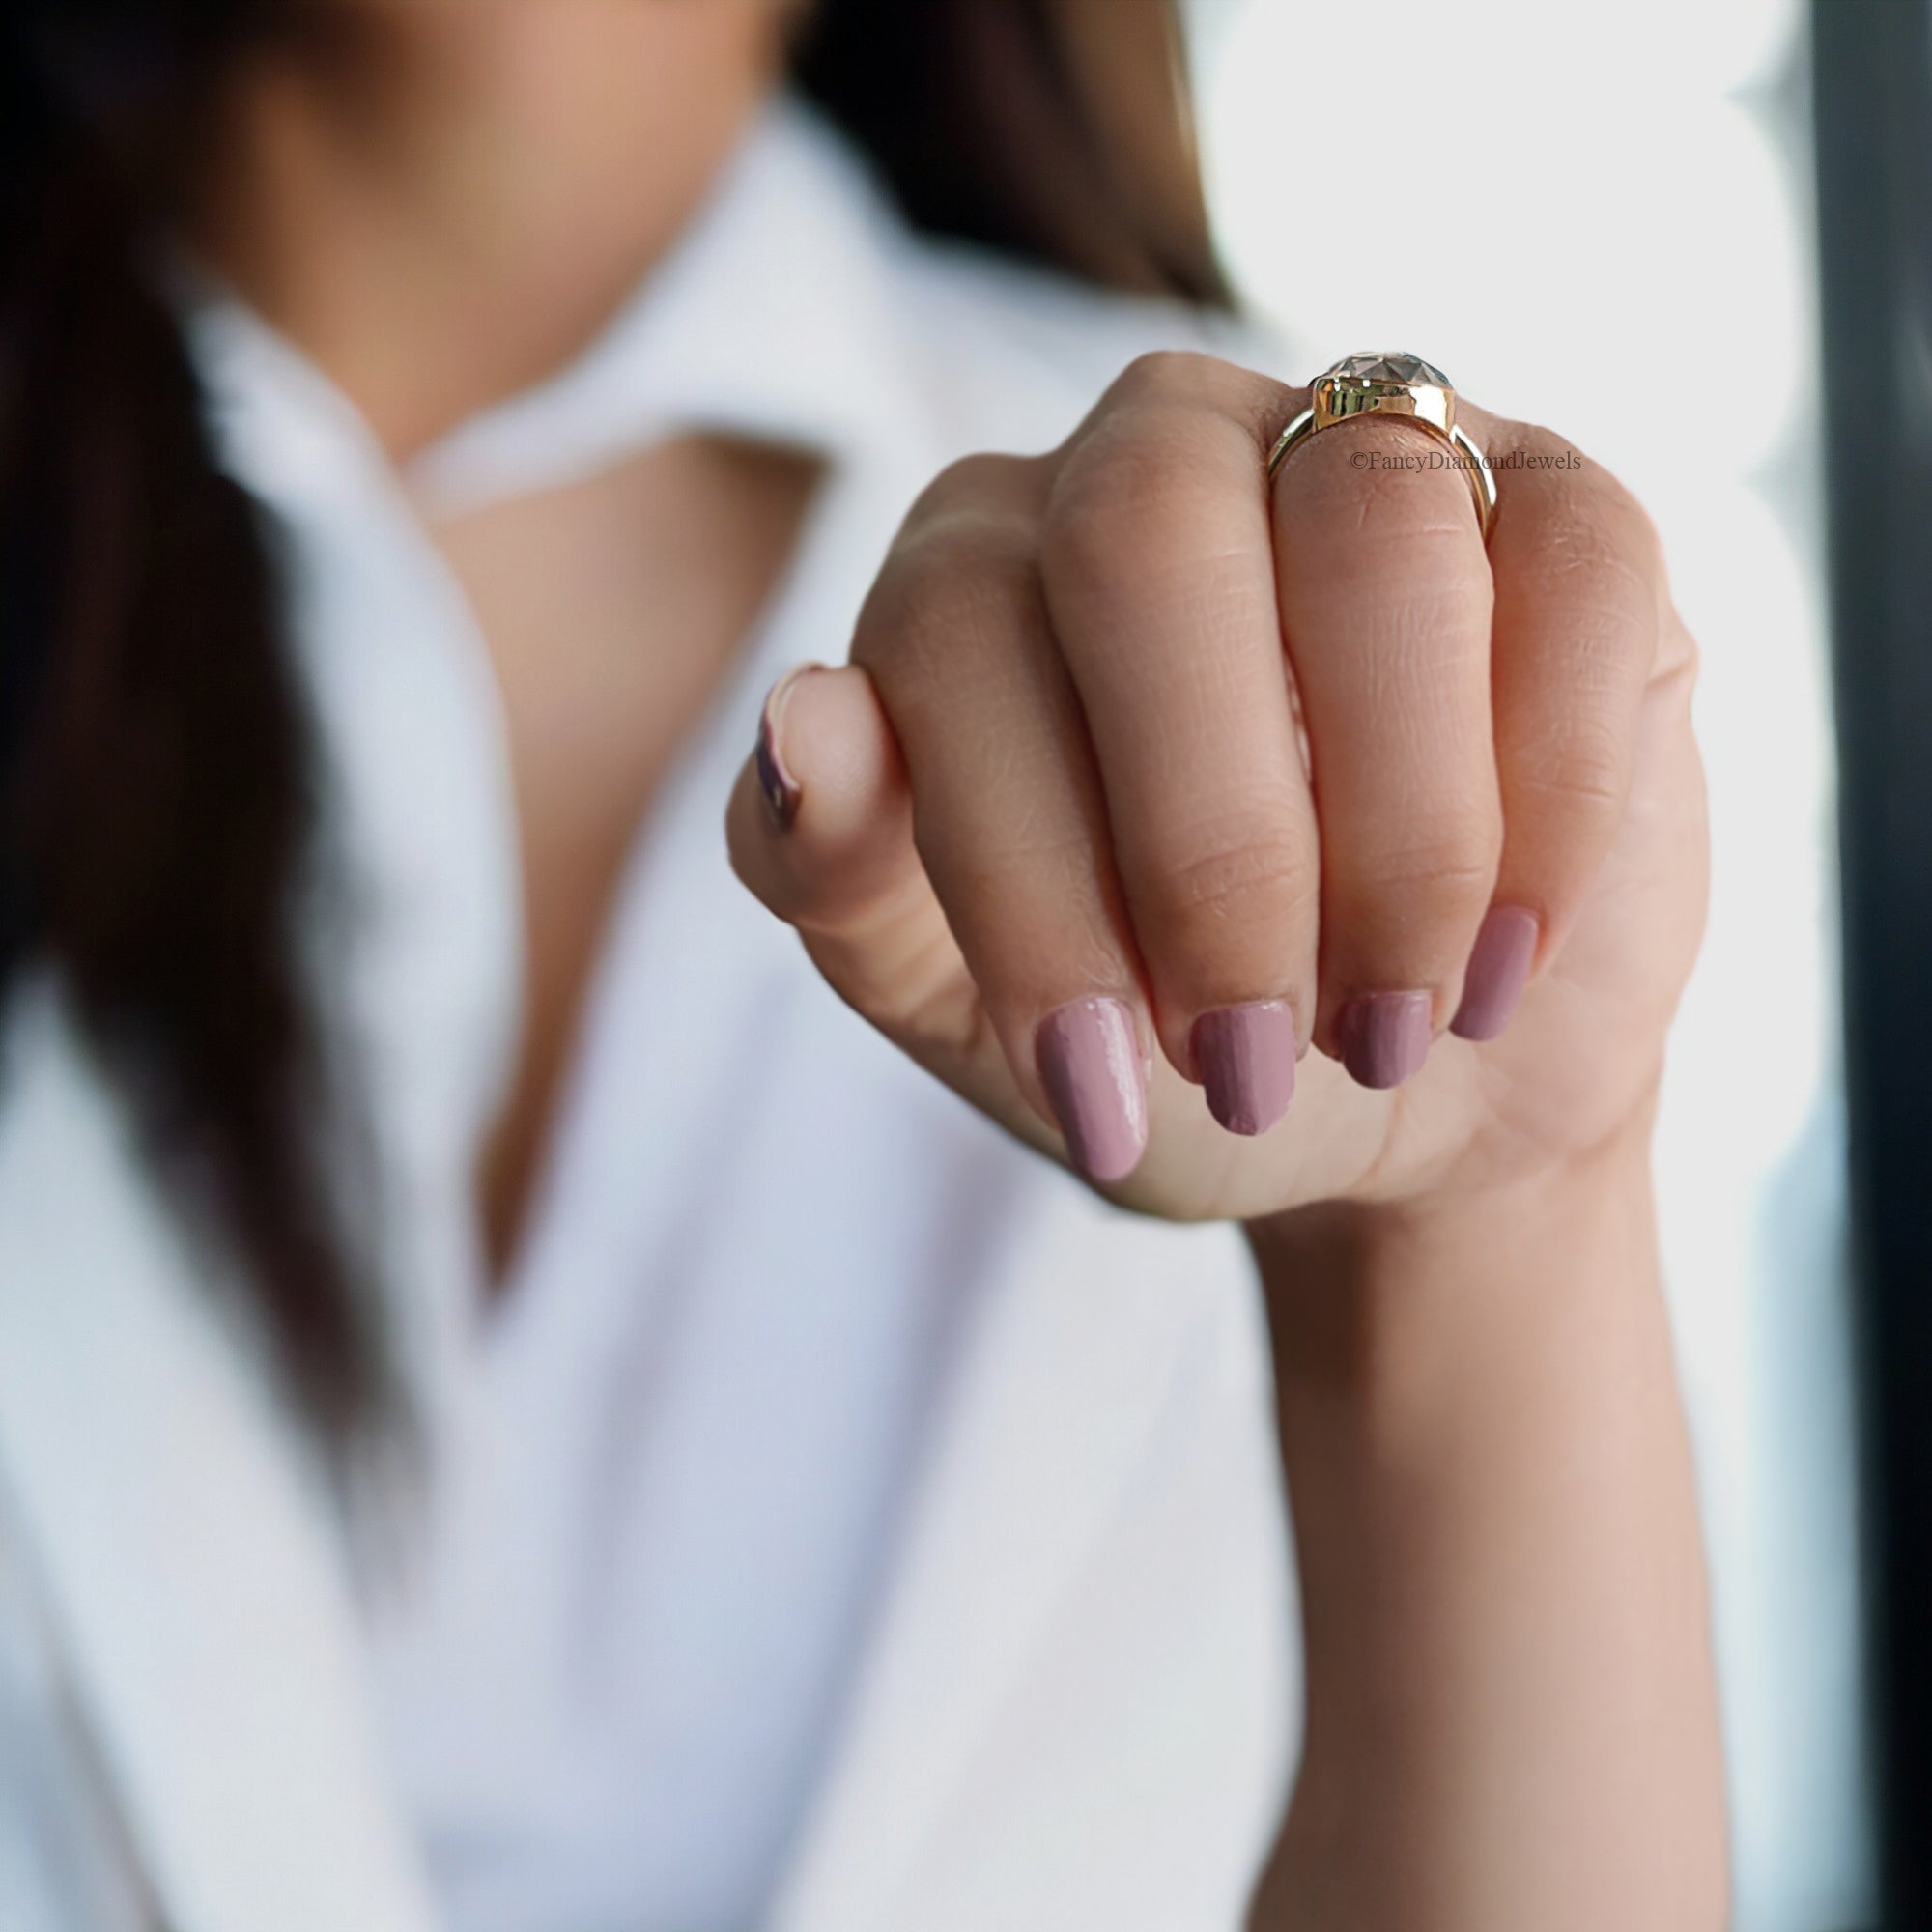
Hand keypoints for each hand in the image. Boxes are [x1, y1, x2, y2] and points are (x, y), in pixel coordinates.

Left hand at [728, 351, 1705, 1225]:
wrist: (1397, 1091)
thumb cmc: (1156, 1039)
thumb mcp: (960, 1006)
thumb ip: (840, 878)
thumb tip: (806, 724)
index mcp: (975, 568)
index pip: (953, 634)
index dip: (1026, 880)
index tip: (1100, 1092)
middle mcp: (1152, 460)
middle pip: (1147, 537)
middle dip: (1209, 844)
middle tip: (1253, 1058)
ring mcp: (1364, 453)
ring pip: (1374, 523)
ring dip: (1395, 829)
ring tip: (1389, 1022)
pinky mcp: (1560, 510)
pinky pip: (1575, 558)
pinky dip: (1550, 788)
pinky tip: (1506, 948)